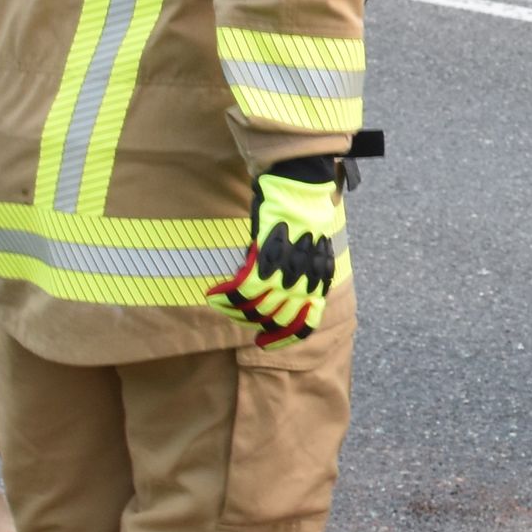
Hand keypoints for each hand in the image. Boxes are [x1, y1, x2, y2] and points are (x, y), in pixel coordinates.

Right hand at [210, 161, 346, 345]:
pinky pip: (241, 291)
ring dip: (235, 310)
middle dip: (255, 325)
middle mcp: (303, 284)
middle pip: (276, 320)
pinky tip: (214, 294)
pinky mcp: (264, 261)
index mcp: (317, 284)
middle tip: (240, 320)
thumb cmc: (303, 218)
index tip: (265, 342)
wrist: (301, 190)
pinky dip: (225, 296)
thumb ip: (299, 278)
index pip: (304, 326)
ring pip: (255, 309)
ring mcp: (284, 274)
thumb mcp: (310, 255)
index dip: (283, 339)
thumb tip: (279, 294)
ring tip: (223, 303)